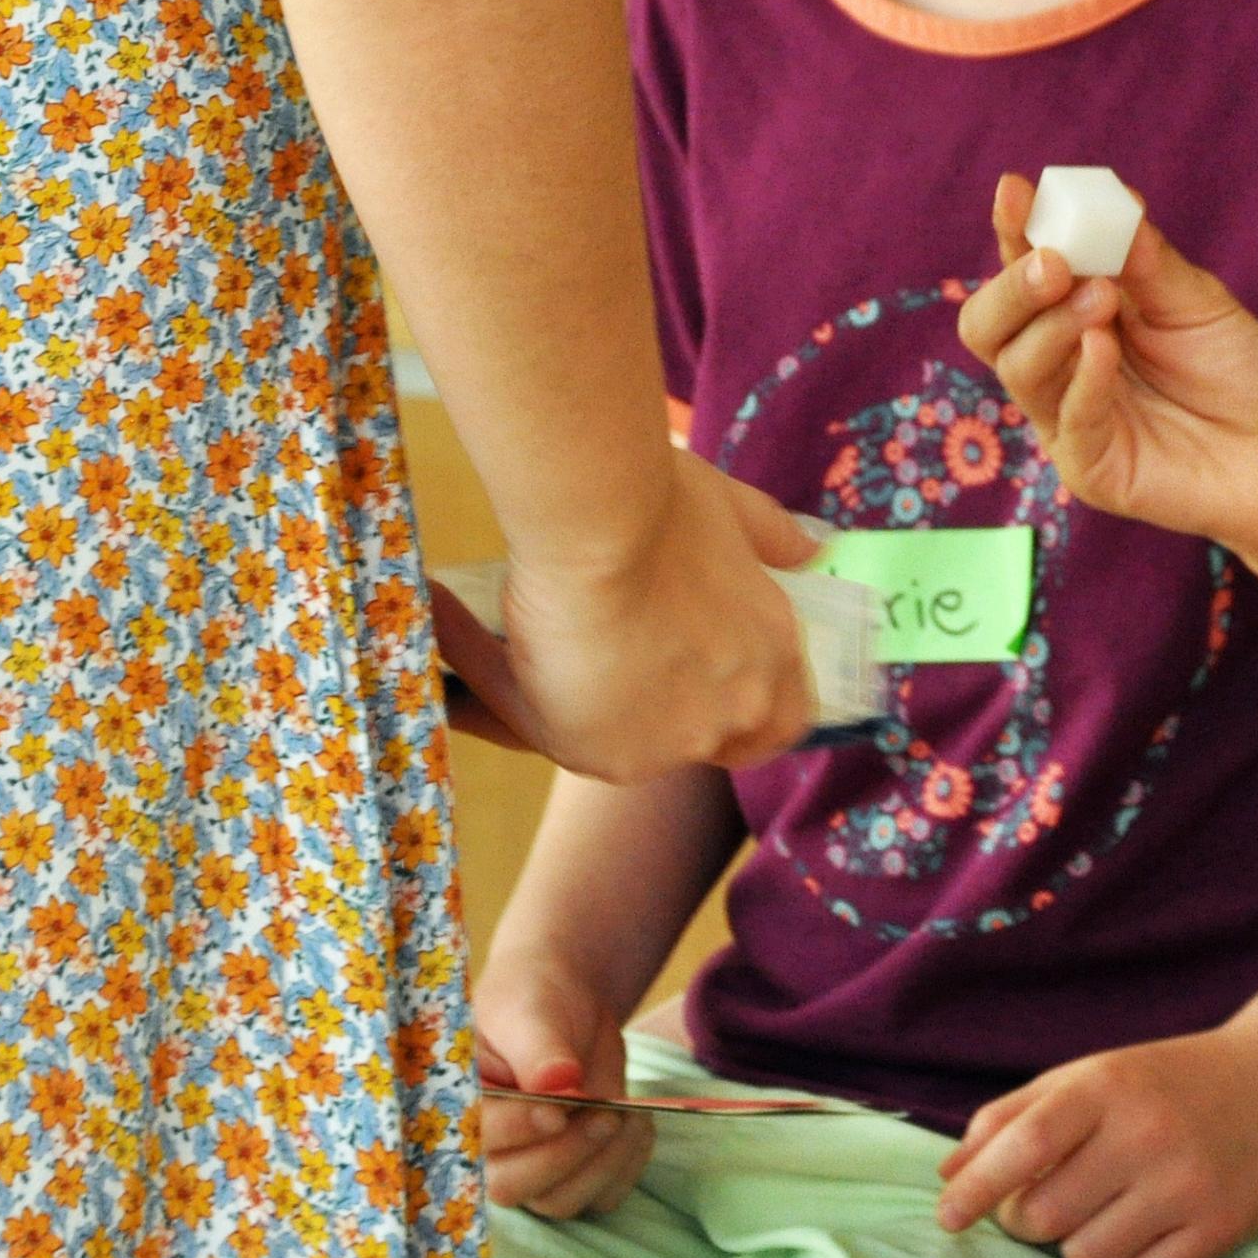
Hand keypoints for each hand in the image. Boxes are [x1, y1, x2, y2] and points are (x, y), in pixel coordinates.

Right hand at [471, 959, 654, 1219]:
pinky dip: (627, 1167)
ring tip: (627, 1112)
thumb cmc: (534, 999)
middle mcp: (490, 1148)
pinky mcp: (574, 1173)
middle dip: (566, 1153)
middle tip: (606, 1113)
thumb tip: (558, 1082)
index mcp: (463, 1104)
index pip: (477, 1138)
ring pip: (562, 1201)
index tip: (558, 1109)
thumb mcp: (531, 1012)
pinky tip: (637, 1124)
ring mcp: (532, 1167)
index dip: (519, 1131)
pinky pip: (602, 1197)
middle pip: (513, 1186)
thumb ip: (539, 1049)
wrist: (568, 1001)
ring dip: (604, 1162)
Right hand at [496, 453, 822, 778]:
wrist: (598, 528)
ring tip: (516, 630)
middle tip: (604, 651)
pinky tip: (443, 617)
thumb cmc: (666, 507)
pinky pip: (525, 715)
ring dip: (566, 690)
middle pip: (692, 738)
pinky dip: (482, 672)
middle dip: (652, 704)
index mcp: (769, 667)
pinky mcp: (578, 750)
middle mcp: (717, 723)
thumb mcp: (735, 511)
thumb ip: (775, 537)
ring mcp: (650, 748)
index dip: (744, 710)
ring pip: (607, 733)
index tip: (706, 678)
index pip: (778, 724)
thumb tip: (815, 549)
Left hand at [935, 1024, 1257, 1257]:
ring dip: (1078, 1247)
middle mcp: (1145, 1134)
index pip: (1023, 1143)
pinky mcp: (1220, 1230)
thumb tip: (948, 1174)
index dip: (975, 1187)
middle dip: (1026, 1221)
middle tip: (1047, 1201)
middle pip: (1042, 1215)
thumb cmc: (1172, 1080)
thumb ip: (1016, 1115)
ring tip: (1104, 1214)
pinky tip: (1145, 1234)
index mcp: (1106, 1085)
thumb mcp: (1095, 1074)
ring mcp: (1185, 1186)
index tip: (946, 1218)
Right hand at [956, 175, 1257, 557]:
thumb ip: (1146, 259)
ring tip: (1102, 297)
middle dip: (1013, 286)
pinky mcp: (1089, 469)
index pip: (1023, 269)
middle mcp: (1057, 364)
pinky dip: (1083, 378)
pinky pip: (1068, 421)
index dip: (1014, 230)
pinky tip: (1104, 347)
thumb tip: (1115, 198)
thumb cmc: (1235, 368)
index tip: (1016, 190)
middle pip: (988, 324)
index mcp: (1073, 313)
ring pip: (1018, 367)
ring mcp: (1066, 419)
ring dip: (1052, 324)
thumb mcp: (1196, 301)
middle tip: (1054, 261)